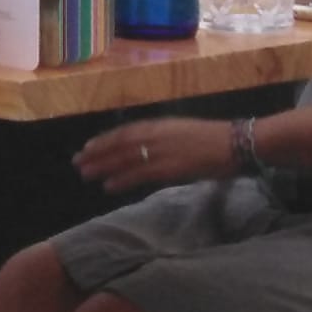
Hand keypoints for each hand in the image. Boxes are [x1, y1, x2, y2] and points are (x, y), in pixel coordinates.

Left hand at [75, 118, 237, 193]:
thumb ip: (162, 139)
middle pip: (118, 144)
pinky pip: (138, 174)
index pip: (124, 132)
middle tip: (77, 162)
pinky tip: (108, 186)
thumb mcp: (181, 132)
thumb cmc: (213, 139)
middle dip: (96, 153)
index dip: (104, 140)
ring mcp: (160, 150)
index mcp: (158, 125)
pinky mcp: (169, 167)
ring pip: (123, 158)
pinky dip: (121, 179)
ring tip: (85, 174)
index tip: (87, 147)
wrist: (235, 143)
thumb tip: (146, 149)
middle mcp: (155, 135)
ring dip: (102, 166)